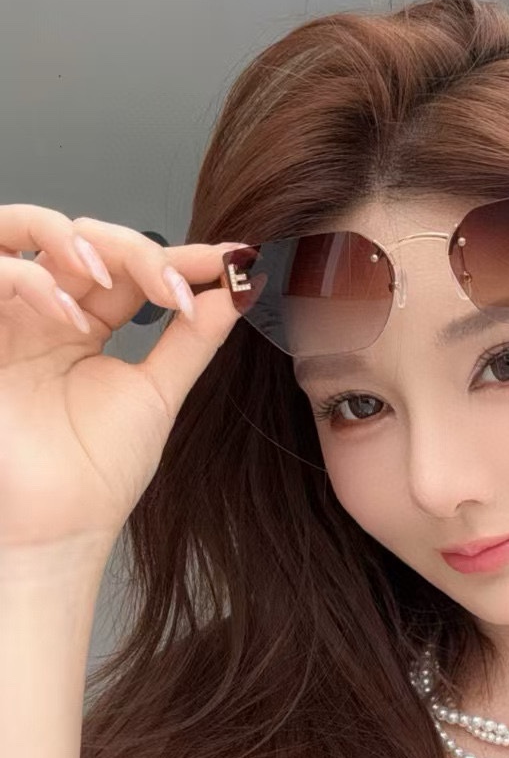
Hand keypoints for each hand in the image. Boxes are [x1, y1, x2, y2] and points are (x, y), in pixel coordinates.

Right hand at [0, 204, 244, 553]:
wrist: (57, 529)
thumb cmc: (96, 474)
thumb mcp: (156, 394)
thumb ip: (191, 340)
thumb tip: (236, 292)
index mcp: (84, 324)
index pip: (131, 266)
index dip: (182, 256)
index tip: (234, 261)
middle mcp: (43, 312)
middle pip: (84, 237)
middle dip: (138, 249)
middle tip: (180, 286)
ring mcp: (8, 319)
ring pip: (25, 229)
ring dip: (77, 238)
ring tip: (117, 279)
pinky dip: (34, 281)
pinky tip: (74, 319)